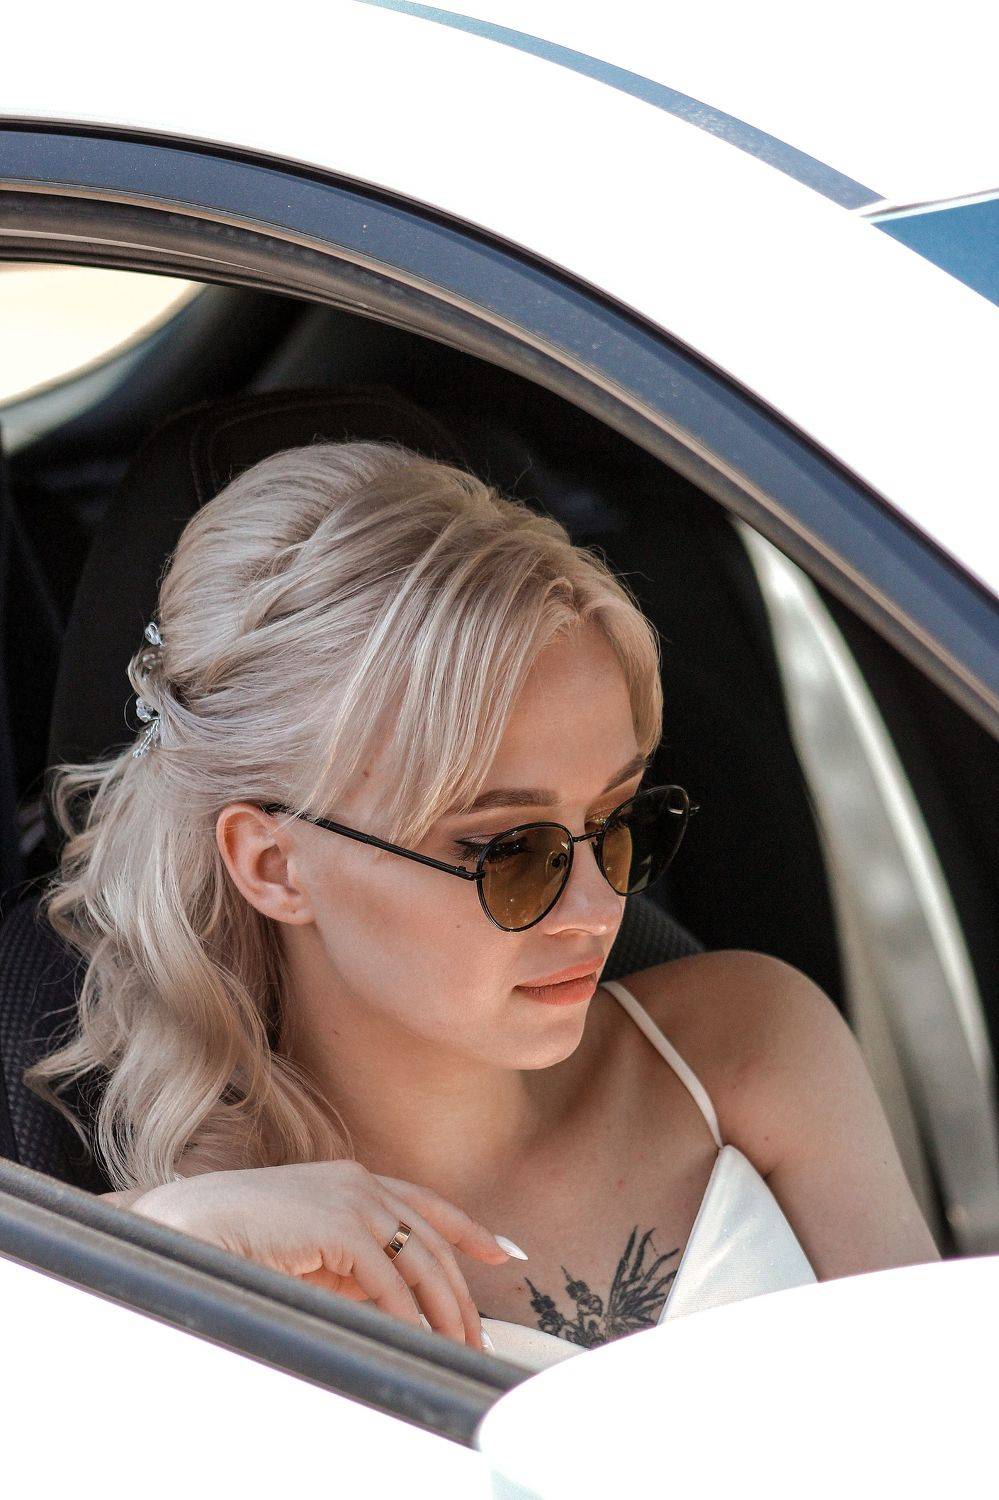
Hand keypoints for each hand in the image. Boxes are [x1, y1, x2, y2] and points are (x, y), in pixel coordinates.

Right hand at [130, 1159, 512, 1348]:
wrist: (190, 1224)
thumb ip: (355, 1264)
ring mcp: (352, 1198)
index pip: (429, 1205)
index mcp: (356, 1180)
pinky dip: (406, 1316)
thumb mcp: (313, 1250)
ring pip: (420, 1261)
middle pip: (434, 1241)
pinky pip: (388, 1281)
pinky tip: (416, 1341)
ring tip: (455, 1350)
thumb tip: (400, 1303)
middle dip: (461, 1293)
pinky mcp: (338, 1224)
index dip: (470, 1230)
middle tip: (477, 1338)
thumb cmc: (243, 1240)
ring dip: (443, 1312)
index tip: (502, 1254)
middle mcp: (362, 1182)